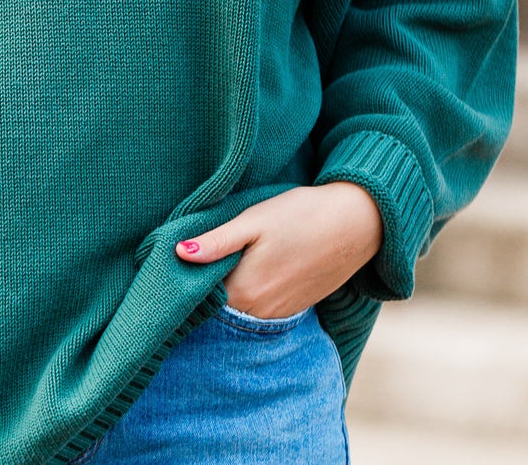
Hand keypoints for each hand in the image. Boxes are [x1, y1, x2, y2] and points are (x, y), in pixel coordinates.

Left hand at [174, 182, 383, 317]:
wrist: (356, 223)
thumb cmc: (301, 215)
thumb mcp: (254, 220)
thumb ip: (217, 241)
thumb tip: (178, 253)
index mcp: (244, 290)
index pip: (200, 297)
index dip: (184, 281)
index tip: (171, 263)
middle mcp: (260, 312)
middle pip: (218, 307)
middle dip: (202, 290)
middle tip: (189, 261)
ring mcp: (279, 314)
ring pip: (239, 310)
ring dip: (225, 293)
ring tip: (214, 265)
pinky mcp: (295, 308)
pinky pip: (260, 309)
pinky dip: (248, 296)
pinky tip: (246, 272)